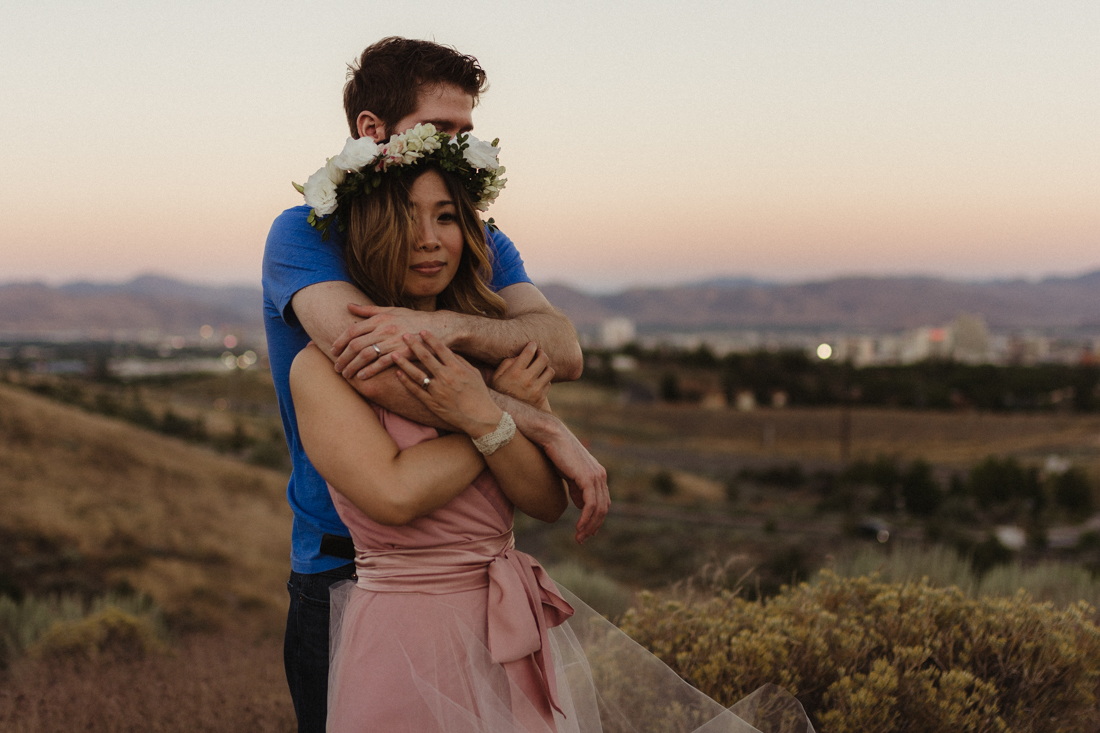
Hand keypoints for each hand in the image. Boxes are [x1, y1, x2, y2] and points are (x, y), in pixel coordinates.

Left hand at [331, 304, 449, 380]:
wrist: (438, 328)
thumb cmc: (413, 320)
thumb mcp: (391, 310)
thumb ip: (368, 310)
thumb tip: (348, 306)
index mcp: (380, 318)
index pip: (352, 330)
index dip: (339, 341)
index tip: (332, 350)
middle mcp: (384, 329)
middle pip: (355, 344)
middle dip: (342, 357)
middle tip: (336, 367)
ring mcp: (393, 341)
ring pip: (365, 355)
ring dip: (352, 366)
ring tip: (345, 375)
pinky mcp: (402, 353)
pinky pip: (381, 363)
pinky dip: (369, 371)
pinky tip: (361, 377)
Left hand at [392, 331, 501, 437]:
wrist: (480, 418)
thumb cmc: (479, 394)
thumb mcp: (474, 373)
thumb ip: (460, 361)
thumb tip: (448, 350)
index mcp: (457, 369)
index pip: (441, 349)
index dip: (430, 339)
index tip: (422, 331)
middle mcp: (446, 377)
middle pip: (426, 358)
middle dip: (414, 345)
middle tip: (404, 336)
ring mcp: (437, 391)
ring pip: (416, 374)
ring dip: (404, 363)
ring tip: (393, 354)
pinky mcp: (432, 403)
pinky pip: (416, 390)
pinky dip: (406, 381)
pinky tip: (399, 373)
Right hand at [491, 342, 553, 408]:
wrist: (504, 415)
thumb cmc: (498, 393)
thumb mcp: (496, 377)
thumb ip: (506, 364)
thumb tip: (519, 356)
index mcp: (515, 373)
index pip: (529, 352)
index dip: (532, 346)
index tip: (532, 344)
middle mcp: (527, 380)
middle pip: (544, 359)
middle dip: (541, 354)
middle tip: (538, 353)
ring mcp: (536, 390)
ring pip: (550, 371)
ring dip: (545, 367)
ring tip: (539, 368)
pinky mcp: (541, 398)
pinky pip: (549, 384)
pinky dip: (544, 380)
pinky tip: (538, 381)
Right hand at [539, 425, 608, 543]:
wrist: (549, 435)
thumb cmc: (555, 452)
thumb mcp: (569, 474)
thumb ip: (577, 489)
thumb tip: (581, 505)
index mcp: (597, 474)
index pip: (602, 502)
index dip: (596, 519)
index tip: (585, 532)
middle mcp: (600, 475)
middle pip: (603, 508)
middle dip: (593, 526)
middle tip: (581, 540)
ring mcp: (596, 476)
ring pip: (598, 509)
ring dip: (589, 526)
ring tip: (579, 538)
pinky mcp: (587, 478)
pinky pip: (591, 504)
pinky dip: (586, 519)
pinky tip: (579, 528)